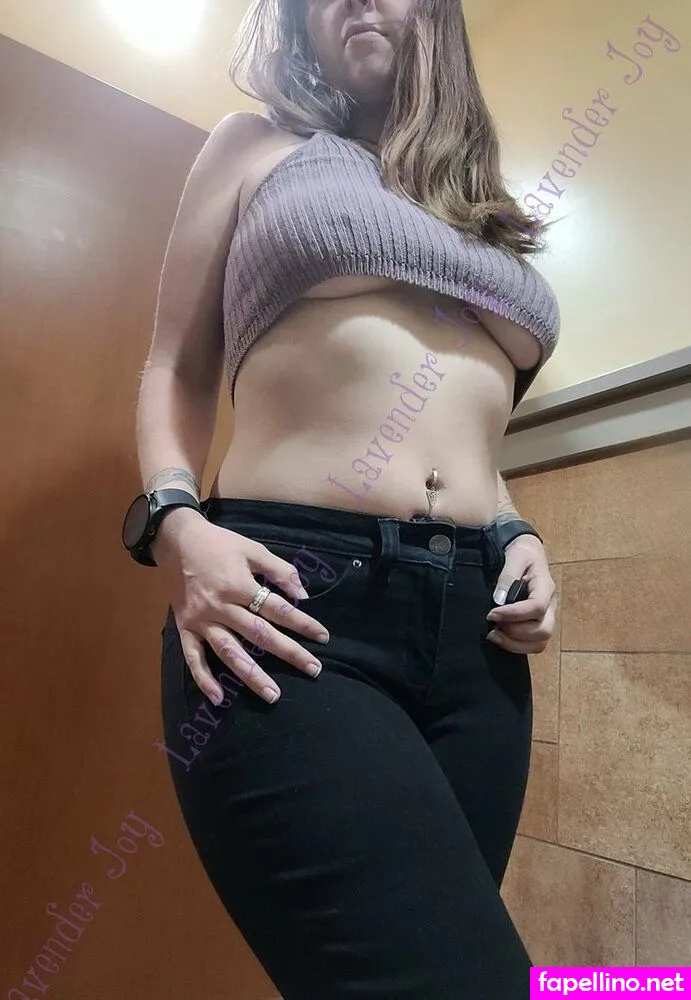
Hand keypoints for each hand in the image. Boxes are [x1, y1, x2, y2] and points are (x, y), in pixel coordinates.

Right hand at [156, 517, 329, 704]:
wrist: (174, 540)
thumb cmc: (218, 543)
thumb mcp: (252, 548)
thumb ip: (278, 570)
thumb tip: (303, 595)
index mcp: (238, 585)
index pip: (277, 609)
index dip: (302, 623)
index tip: (323, 637)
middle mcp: (221, 607)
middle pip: (259, 634)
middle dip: (289, 653)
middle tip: (314, 670)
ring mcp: (201, 620)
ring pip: (229, 652)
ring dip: (252, 676)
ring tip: (273, 695)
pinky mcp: (185, 628)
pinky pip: (193, 657)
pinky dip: (204, 678)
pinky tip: (218, 698)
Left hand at [486, 534, 556, 653]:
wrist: (528, 554)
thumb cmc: (522, 554)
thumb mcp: (515, 556)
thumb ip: (507, 576)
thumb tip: (499, 600)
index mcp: (546, 587)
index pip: (537, 607)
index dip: (514, 615)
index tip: (492, 614)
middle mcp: (550, 606)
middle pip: (543, 630)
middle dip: (515, 633)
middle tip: (493, 625)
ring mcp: (547, 617)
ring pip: (540, 643)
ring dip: (515, 644)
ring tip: (494, 635)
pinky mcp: (538, 625)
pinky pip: (533, 645)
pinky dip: (516, 646)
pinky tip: (500, 637)